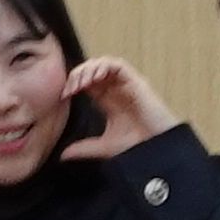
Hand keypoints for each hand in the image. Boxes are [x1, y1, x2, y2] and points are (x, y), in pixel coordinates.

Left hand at [52, 55, 179, 159]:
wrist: (157, 149)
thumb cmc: (136, 146)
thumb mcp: (103, 147)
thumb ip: (83, 148)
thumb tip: (62, 155)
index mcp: (107, 101)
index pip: (86, 83)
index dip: (73, 84)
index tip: (63, 95)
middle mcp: (116, 90)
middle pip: (92, 70)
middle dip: (78, 74)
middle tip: (69, 87)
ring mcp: (126, 85)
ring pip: (103, 64)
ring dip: (88, 68)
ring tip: (80, 82)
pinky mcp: (136, 82)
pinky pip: (118, 65)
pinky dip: (104, 66)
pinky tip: (94, 78)